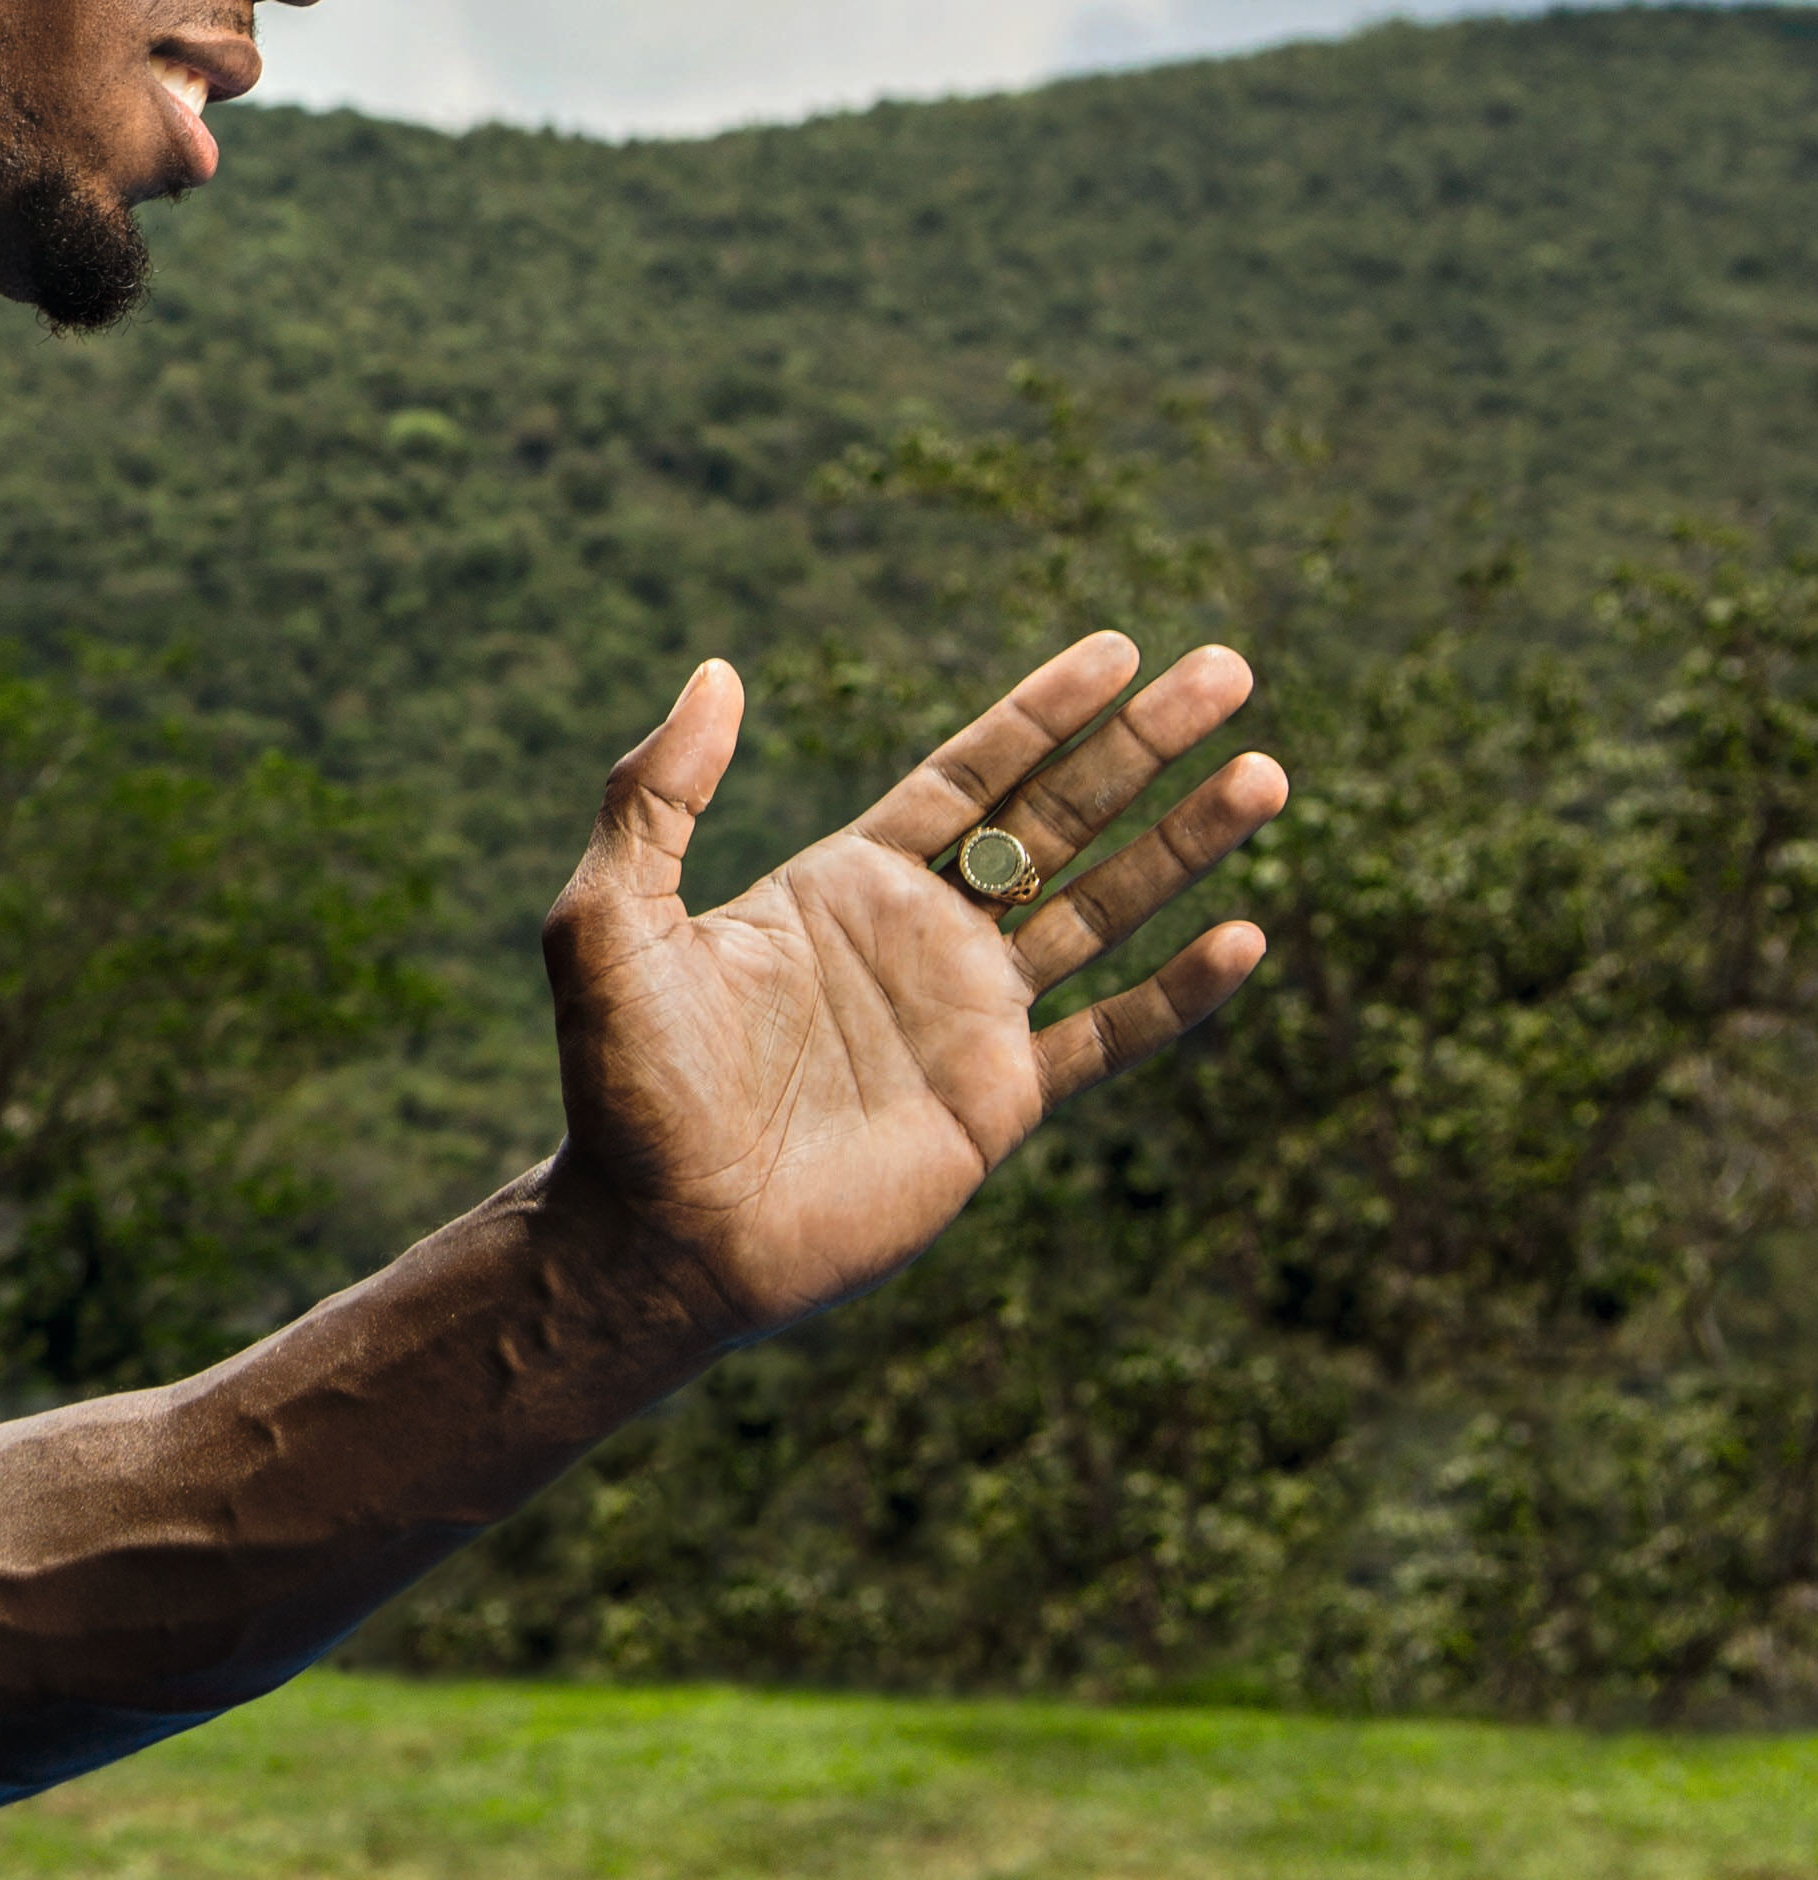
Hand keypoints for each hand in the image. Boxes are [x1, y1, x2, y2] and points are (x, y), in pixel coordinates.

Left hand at [534, 633, 1281, 1339]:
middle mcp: (923, 936)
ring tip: (1266, 775)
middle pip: (1059, 818)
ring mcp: (970, 1017)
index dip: (1047, 712)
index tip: (1122, 649)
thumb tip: (716, 671)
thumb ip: (657, 792)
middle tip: (1228, 671)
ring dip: (1185, 844)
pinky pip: (1111, 1035)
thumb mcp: (612, 916)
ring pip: (1104, 909)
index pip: (972, 774)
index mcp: (845, 881)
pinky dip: (1178, 992)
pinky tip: (1244, 937)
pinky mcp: (1000, 1100)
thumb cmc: (623, 1080)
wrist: (661, 1230)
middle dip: (1142, 747)